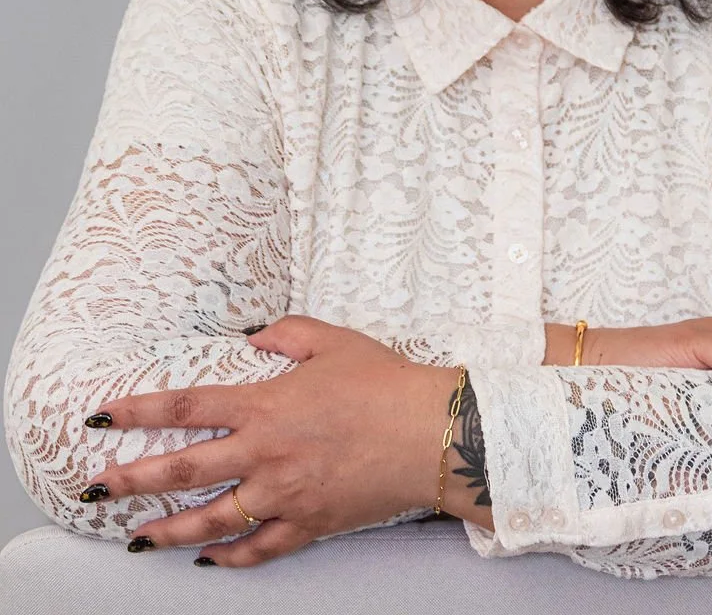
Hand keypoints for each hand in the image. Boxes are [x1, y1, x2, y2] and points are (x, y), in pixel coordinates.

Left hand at [78, 316, 456, 566]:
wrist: (430, 433)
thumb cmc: (384, 382)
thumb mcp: (332, 341)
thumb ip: (285, 334)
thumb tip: (252, 336)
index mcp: (265, 406)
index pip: (186, 407)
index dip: (138, 411)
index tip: (102, 416)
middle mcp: (265, 454)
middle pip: (184, 472)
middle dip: (133, 480)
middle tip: (96, 488)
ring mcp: (285, 495)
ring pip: (212, 521)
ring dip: (168, 530)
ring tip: (137, 536)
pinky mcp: (309, 523)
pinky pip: (260, 549)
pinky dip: (230, 558)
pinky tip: (207, 560)